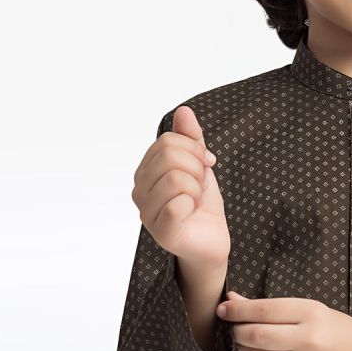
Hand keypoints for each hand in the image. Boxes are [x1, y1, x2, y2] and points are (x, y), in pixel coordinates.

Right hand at [132, 105, 230, 265]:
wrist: (212, 239)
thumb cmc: (201, 204)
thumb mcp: (199, 164)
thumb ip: (190, 138)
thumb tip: (184, 111)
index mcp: (145, 171)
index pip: (167, 141)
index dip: (194, 149)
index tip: (205, 164)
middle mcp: (139, 191)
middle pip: (169, 156)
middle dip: (197, 167)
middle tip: (201, 185)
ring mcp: (146, 213)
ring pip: (175, 178)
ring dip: (197, 188)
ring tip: (196, 200)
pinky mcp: (161, 232)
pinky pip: (178, 203)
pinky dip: (194, 204)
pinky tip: (192, 213)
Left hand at [216, 292, 351, 350]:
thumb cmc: (332, 327)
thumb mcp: (307, 308)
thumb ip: (269, 306)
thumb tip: (232, 301)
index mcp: (311, 314)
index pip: (264, 310)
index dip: (238, 310)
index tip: (224, 308)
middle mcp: (308, 340)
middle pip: (256, 335)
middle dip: (237, 330)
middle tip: (234, 325)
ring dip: (243, 347)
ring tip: (244, 339)